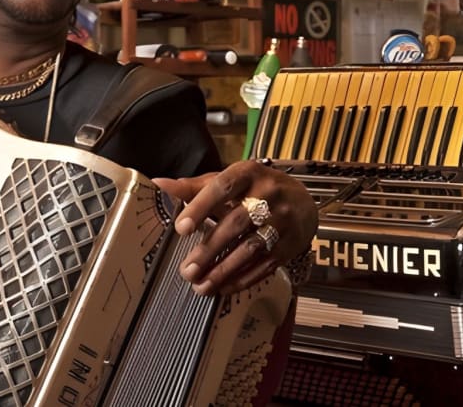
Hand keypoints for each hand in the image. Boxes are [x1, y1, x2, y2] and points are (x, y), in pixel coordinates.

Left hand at [154, 160, 315, 295]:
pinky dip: (242, 279)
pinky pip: (265, 265)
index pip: (222, 188)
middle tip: (186, 270)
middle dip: (209, 249)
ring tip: (200, 285)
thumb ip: (195, 186)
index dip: (201, 207)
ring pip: (250, 248)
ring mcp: (282, 221)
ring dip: (223, 270)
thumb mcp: (229, 180)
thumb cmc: (256, 189)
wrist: (303, 201)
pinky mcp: (290, 244)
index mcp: (249, 173)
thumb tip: (159, 184)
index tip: (181, 228)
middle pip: (236, 223)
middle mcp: (269, 195)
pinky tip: (223, 287)